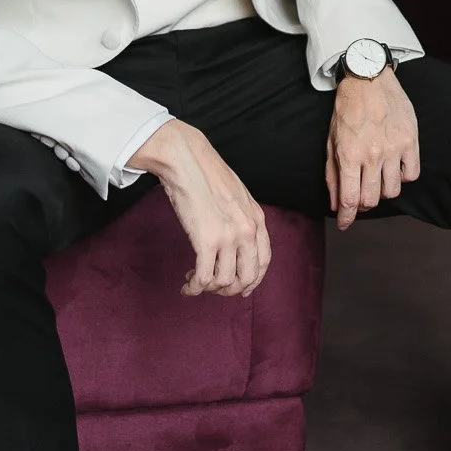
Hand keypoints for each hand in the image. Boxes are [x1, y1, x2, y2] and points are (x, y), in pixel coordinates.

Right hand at [128, 119, 271, 296]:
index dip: (252, 281)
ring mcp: (229, 237)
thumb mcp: (236, 196)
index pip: (263, 262)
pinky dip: (194, 288)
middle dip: (229, 289)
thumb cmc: (205, 174)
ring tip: (195, 281)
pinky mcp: (207, 242)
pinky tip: (187, 286)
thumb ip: (241, 218)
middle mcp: (248, 231)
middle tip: (213, 289)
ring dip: (209, 288)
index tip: (240, 288)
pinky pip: (204, 278)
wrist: (188, 161)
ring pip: (224, 282)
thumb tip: (234, 239)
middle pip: (246, 277)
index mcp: (257, 219)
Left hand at [325, 67, 419, 229]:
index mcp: (349, 154)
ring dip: (382, 190)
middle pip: (371, 199)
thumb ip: (333, 175)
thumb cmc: (346, 109)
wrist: (368, 78)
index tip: (344, 224)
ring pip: (393, 191)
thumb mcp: (331, 141)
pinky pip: (411, 175)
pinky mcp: (411, 141)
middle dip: (362, 204)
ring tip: (376, 177)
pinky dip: (402, 176)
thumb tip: (335, 204)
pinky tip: (394, 167)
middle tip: (359, 195)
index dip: (346, 217)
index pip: (350, 199)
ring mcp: (394, 148)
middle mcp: (373, 154)